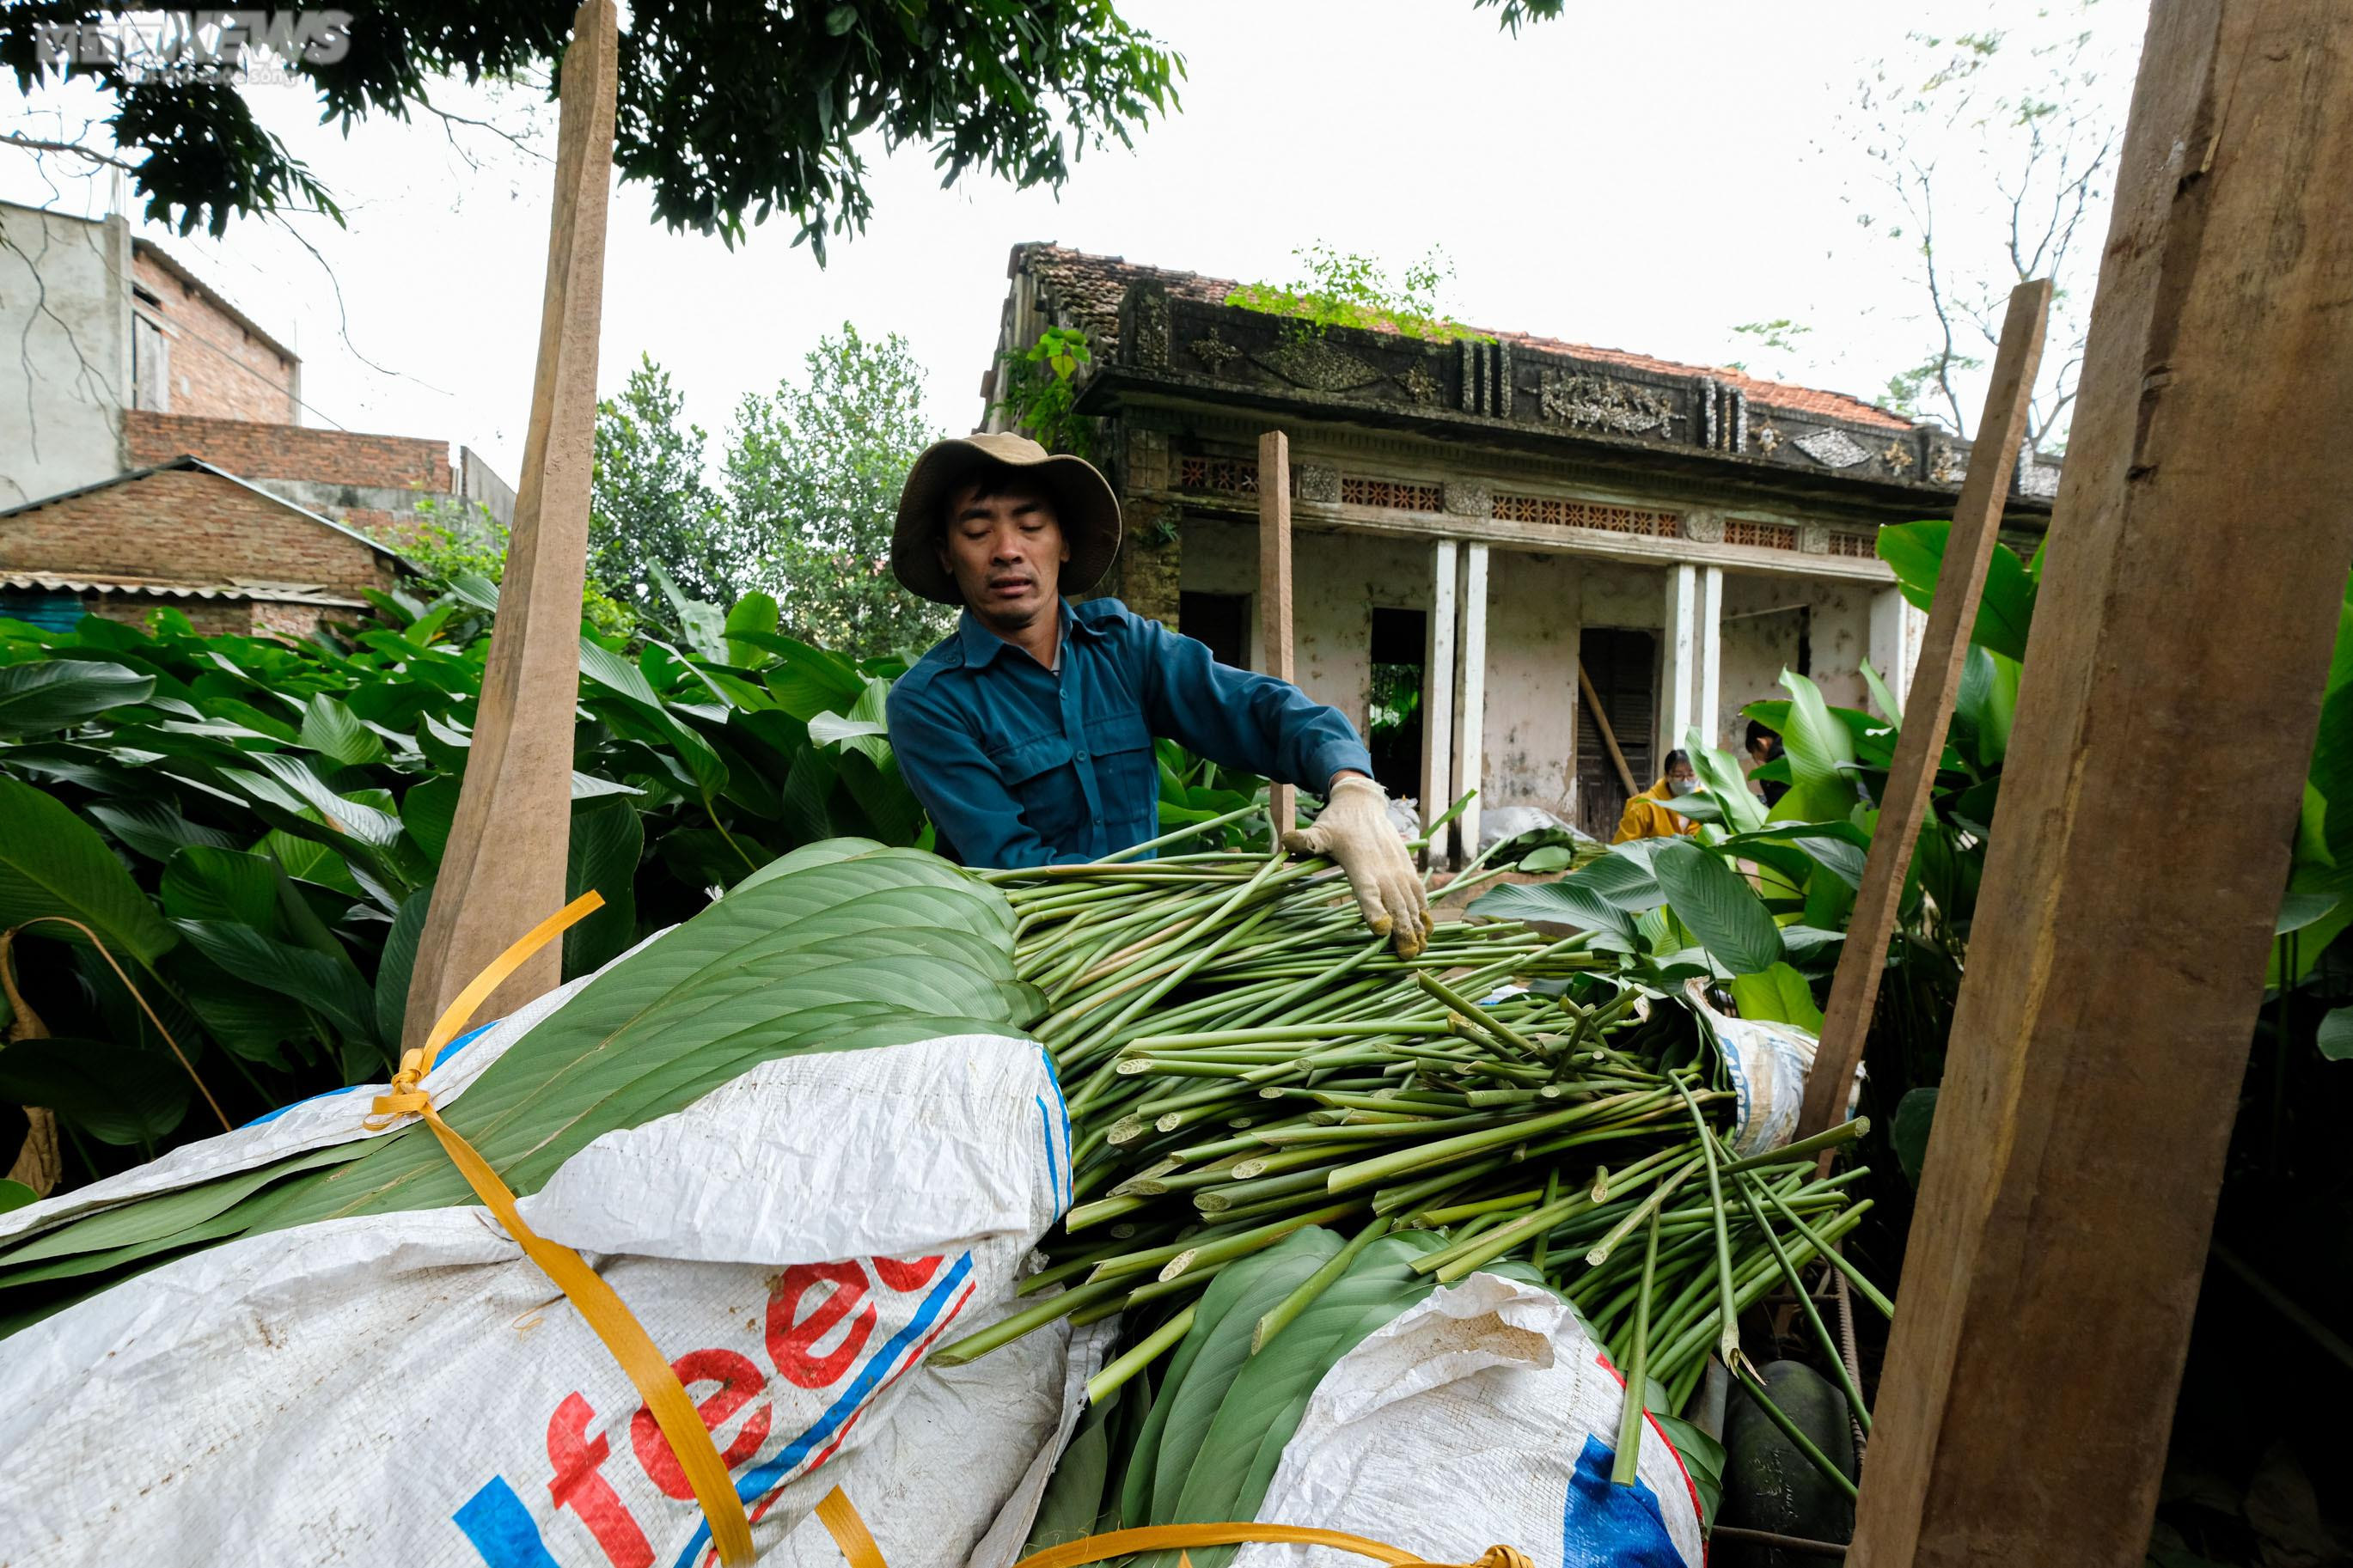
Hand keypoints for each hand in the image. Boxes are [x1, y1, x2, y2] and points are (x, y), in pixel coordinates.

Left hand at [1281, 775, 1430, 957]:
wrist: (1364, 804)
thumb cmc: (1337, 823)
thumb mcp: (1320, 831)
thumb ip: (1308, 840)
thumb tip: (1287, 840)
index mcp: (1361, 865)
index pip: (1368, 891)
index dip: (1375, 910)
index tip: (1382, 929)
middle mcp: (1384, 869)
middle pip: (1395, 904)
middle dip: (1403, 930)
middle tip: (1407, 955)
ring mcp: (1399, 870)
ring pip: (1411, 902)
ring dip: (1417, 927)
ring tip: (1420, 950)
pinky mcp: (1407, 869)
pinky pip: (1419, 893)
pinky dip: (1424, 912)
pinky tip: (1427, 931)